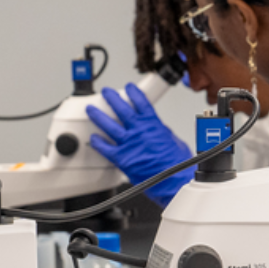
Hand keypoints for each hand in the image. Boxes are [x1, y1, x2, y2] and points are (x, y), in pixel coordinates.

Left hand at [87, 84, 193, 203]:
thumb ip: (160, 132)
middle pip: (122, 109)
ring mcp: (129, 144)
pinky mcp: (122, 158)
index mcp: (153, 124)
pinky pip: (105, 149)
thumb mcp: (173, 140)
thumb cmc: (177, 164)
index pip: (141, 102)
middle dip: (112, 98)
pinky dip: (98, 143)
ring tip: (91, 109)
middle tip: (105, 92)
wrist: (174, 180)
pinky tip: (94, 138)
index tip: (128, 87)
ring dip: (98, 116)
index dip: (133, 93)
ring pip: (109, 125)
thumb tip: (157, 129)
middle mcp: (139, 131)